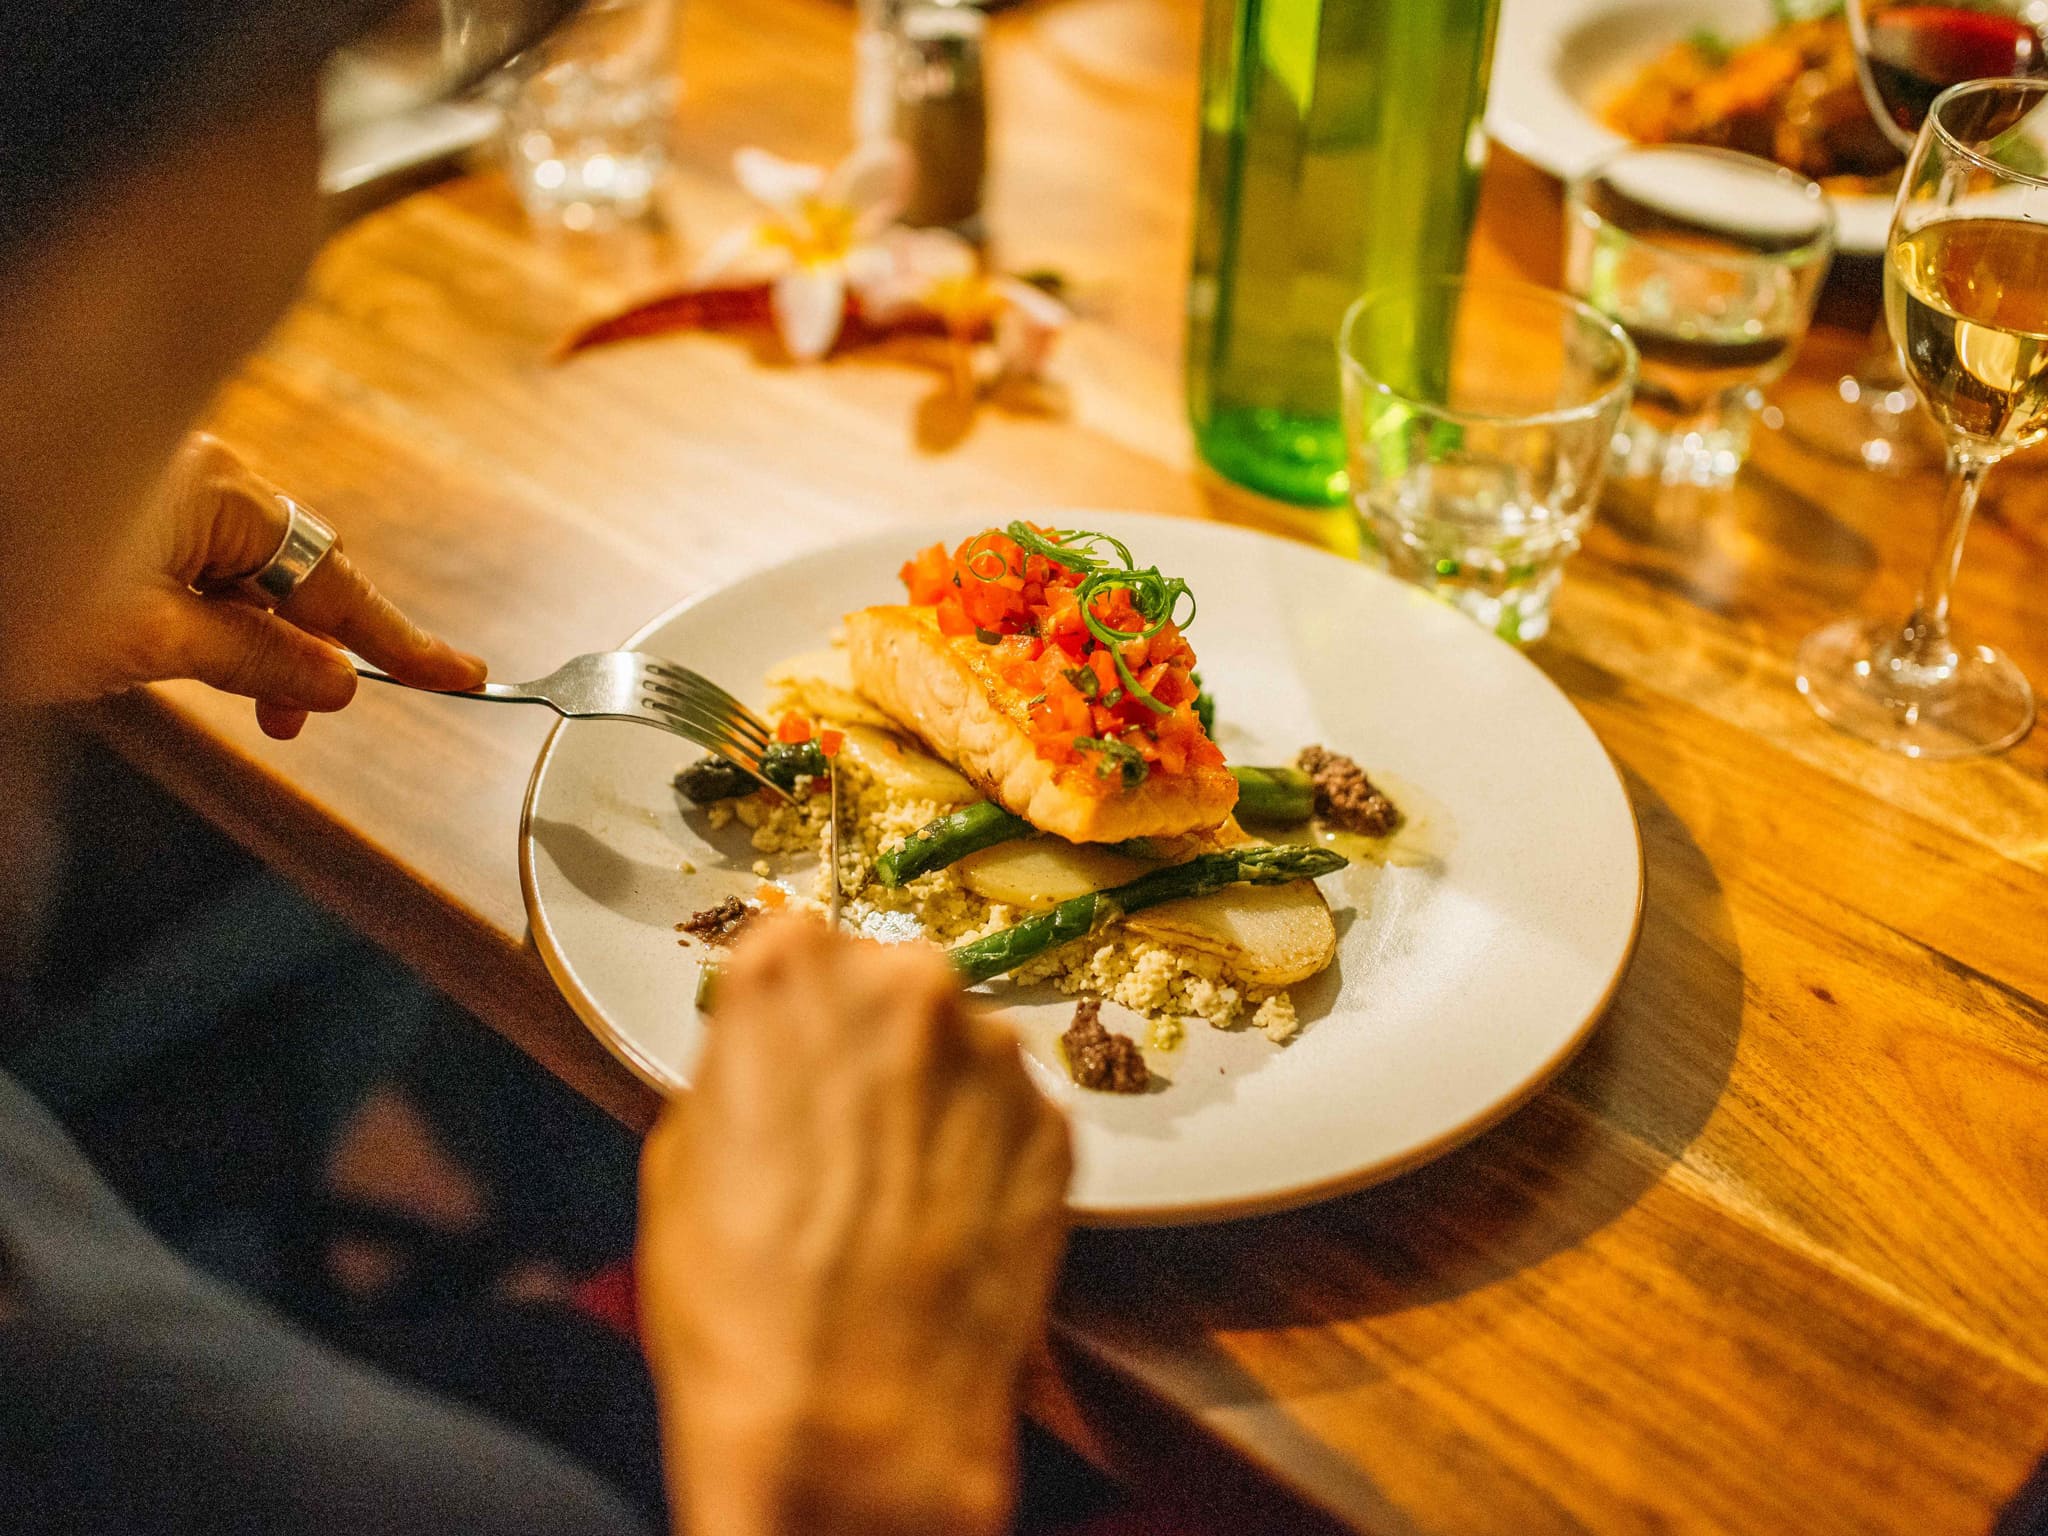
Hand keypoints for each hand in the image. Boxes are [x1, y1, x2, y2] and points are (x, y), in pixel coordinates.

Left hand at [13, 432, 484, 737]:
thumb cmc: (12, 583)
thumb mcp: (143, 645)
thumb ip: (252, 661)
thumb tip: (333, 681)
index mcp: (215, 494)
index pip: (334, 580)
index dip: (397, 639)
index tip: (459, 676)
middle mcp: (193, 470)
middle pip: (291, 567)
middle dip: (309, 646)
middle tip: (305, 726)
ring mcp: (155, 482)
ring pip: (238, 567)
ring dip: (251, 638)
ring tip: (241, 708)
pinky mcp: (116, 499)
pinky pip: (192, 556)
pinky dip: (207, 613)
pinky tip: (186, 653)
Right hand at [638, 918, 1071, 1535]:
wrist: (853, 1423)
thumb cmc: (738, 1300)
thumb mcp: (679, 1155)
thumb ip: (739, 1067)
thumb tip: (772, 1055)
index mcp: (791, 967)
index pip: (795, 951)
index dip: (791, 1019)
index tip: (791, 1063)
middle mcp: (906, 980)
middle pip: (887, 987)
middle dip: (870, 1047)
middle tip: (845, 1139)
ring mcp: (994, 1052)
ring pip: (958, 1051)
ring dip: (933, 1100)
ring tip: (895, 1197)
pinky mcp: (1057, 1124)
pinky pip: (1011, 1118)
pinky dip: (984, 1155)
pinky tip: (944, 1224)